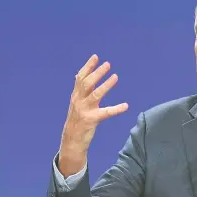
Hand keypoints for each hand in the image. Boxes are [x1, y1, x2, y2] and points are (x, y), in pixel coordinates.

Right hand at [58, 54, 127, 175]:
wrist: (71, 140)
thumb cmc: (77, 120)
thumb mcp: (77, 104)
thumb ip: (83, 92)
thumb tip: (87, 77)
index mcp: (76, 96)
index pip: (80, 78)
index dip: (88, 67)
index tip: (96, 56)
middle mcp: (78, 101)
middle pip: (87, 83)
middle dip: (97, 73)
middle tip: (107, 64)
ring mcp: (84, 110)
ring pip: (95, 95)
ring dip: (106, 85)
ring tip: (115, 76)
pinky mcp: (91, 120)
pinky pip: (106, 113)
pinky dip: (116, 109)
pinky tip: (125, 105)